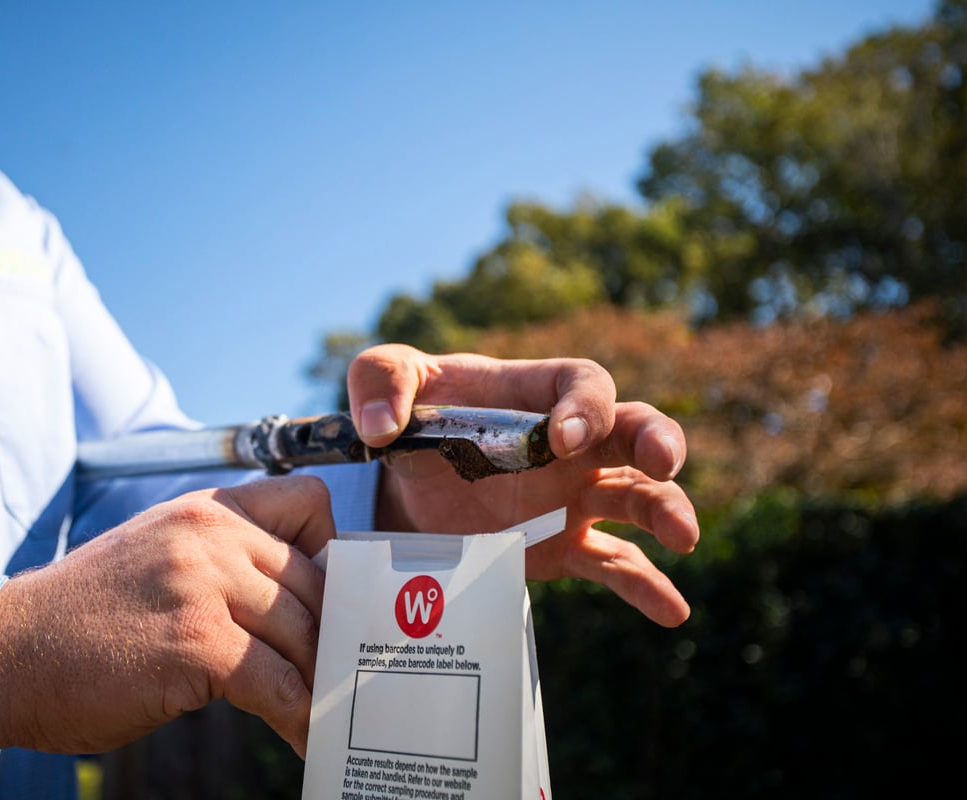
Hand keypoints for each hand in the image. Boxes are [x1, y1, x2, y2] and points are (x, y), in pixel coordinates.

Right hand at [0, 475, 334, 763]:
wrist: (4, 652)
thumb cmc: (84, 616)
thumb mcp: (158, 555)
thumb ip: (221, 560)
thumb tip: (292, 601)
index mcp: (207, 509)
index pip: (309, 502)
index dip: (331, 551)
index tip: (332, 598)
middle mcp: (211, 534)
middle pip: (315, 580)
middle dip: (333, 632)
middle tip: (345, 672)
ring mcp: (204, 584)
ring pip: (303, 632)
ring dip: (321, 680)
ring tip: (332, 712)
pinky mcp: (197, 642)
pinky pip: (277, 682)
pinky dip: (299, 716)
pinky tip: (303, 738)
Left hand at [346, 344, 698, 627]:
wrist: (402, 485)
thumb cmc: (404, 416)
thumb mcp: (382, 378)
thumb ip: (379, 380)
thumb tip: (380, 427)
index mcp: (536, 393)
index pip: (584, 385)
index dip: (585, 406)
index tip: (562, 438)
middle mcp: (570, 443)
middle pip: (635, 431)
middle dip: (658, 442)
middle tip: (663, 463)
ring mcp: (572, 497)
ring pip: (638, 498)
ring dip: (666, 512)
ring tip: (684, 538)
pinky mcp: (563, 548)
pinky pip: (614, 564)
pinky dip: (646, 586)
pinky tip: (673, 610)